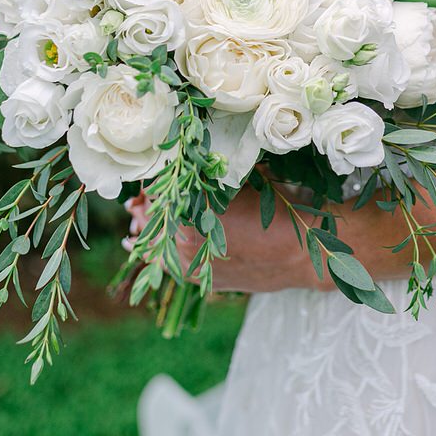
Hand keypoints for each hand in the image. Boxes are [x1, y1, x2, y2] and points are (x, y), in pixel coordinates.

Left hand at [125, 185, 327, 293]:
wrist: (300, 252)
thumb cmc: (273, 209)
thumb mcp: (240, 179)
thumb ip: (209, 171)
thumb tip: (187, 157)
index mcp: (191, 216)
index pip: (159, 192)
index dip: (154, 179)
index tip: (153, 167)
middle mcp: (184, 244)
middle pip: (152, 219)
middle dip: (147, 203)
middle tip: (141, 192)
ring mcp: (191, 265)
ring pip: (155, 243)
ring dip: (146, 226)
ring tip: (135, 213)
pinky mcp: (200, 278)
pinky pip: (165, 264)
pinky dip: (151, 251)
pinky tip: (136, 242)